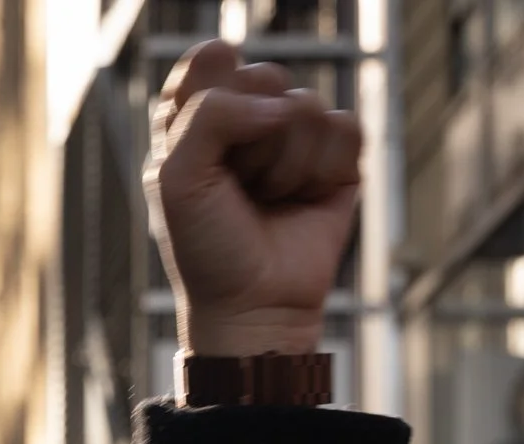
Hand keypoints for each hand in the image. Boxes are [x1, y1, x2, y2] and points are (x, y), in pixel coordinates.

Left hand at [145, 41, 361, 357]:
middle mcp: (246, 120)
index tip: (210, 144)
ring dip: (286, 165)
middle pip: (265, 75)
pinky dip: (324, 170)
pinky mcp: (337, 158)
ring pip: (307, 106)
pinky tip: (305, 200)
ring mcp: (294, 137)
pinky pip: (345, 128)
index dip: (214, 91)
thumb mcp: (178, 179)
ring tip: (270, 201)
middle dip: (252, 139)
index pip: (210, 59)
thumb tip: (278, 103)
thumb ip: (210, 115)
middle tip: (240, 185)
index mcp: (196, 118)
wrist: (255, 305)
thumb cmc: (207, 248)